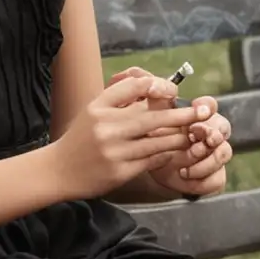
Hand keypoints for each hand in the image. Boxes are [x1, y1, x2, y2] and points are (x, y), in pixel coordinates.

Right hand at [50, 67, 195, 200]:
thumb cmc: (81, 138)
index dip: (159, 86)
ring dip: (177, 137)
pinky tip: (172, 151)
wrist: (58, 170)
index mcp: (99, 107)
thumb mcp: (94, 111)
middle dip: (181, 115)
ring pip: (157, 141)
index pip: (135, 87)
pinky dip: (165, 154)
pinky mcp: (119, 172)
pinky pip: (151, 160)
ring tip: (192, 134)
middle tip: (202, 112)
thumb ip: (120, 98)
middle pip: (152, 117)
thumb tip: (154, 86)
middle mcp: (106, 128)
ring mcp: (113, 152)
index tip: (174, 91)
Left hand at [147, 90, 232, 198]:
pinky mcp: (213, 175)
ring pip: (223, 153)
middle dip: (211, 134)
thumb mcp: (151, 118)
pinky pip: (217, 178)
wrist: (152, 166)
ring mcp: (215, 154)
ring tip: (185, 165)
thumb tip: (156, 86)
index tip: (197, 108)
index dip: (206, 106)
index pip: (210, 105)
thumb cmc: (155, 138)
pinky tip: (185, 176)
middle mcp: (211, 133)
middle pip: (223, 128)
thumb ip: (155, 100)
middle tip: (197, 140)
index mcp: (198, 116)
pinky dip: (202, 180)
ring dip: (205, 160)